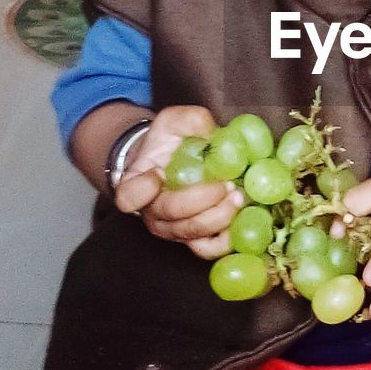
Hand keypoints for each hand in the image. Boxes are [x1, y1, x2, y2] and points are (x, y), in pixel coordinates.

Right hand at [113, 105, 243, 257]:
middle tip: (226, 184)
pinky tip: (241, 219)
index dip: (141, 191)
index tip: (157, 174)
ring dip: (219, 217)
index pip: (128, 197)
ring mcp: (173, 229)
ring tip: (238, 196)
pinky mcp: (194, 239)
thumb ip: (191, 121)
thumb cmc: (170, 142)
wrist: (175, 161)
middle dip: (203, 200)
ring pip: (192, 233)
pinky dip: (226, 239)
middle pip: (171, 215)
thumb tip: (214, 136)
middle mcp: (151, 212)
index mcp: (137, 183)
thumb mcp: (176, 120)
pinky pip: (208, 249)